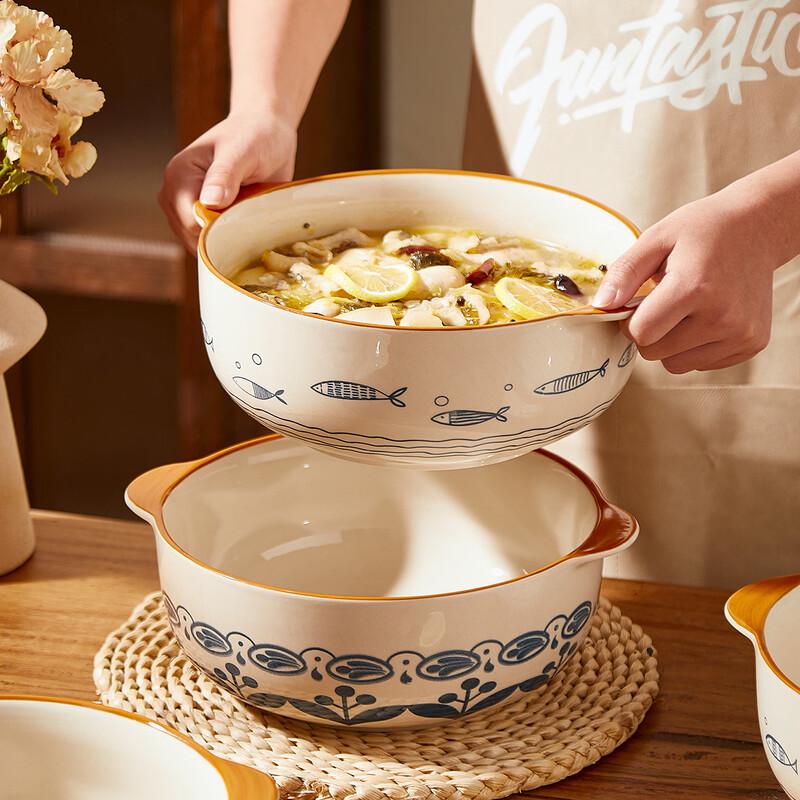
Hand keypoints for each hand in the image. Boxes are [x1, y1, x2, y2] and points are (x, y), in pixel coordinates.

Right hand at [158, 111, 296, 251]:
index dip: (216, 230)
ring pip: (201, 243)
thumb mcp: (242, 152)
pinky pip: (212, 241)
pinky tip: (245, 226)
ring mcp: (189, 207)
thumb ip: (225, 175)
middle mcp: (177, 193)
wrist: (267, 133)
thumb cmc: (255, 136)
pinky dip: (228, 240)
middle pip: (192, 237)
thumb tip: (210, 201)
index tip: (243, 222)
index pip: (189, 222)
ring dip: (226, 239)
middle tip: (249, 218)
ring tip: (247, 217)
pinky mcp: (204, 216)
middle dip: (221, 237)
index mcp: (179, 175)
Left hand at [592, 189, 779, 373]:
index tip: (637, 304)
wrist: (758, 227)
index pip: (640, 333)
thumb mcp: (656, 238)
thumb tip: (601, 305)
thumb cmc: (703, 230)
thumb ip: (624, 273)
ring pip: (676, 365)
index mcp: (695, 288)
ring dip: (670, 344)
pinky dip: (695, 346)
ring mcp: (741, 333)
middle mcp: (722, 316)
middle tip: (663, 303)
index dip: (629, 321)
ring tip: (686, 309)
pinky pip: (701, 364)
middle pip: (654, 353)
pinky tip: (707, 316)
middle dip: (649, 332)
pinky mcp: (752, 343)